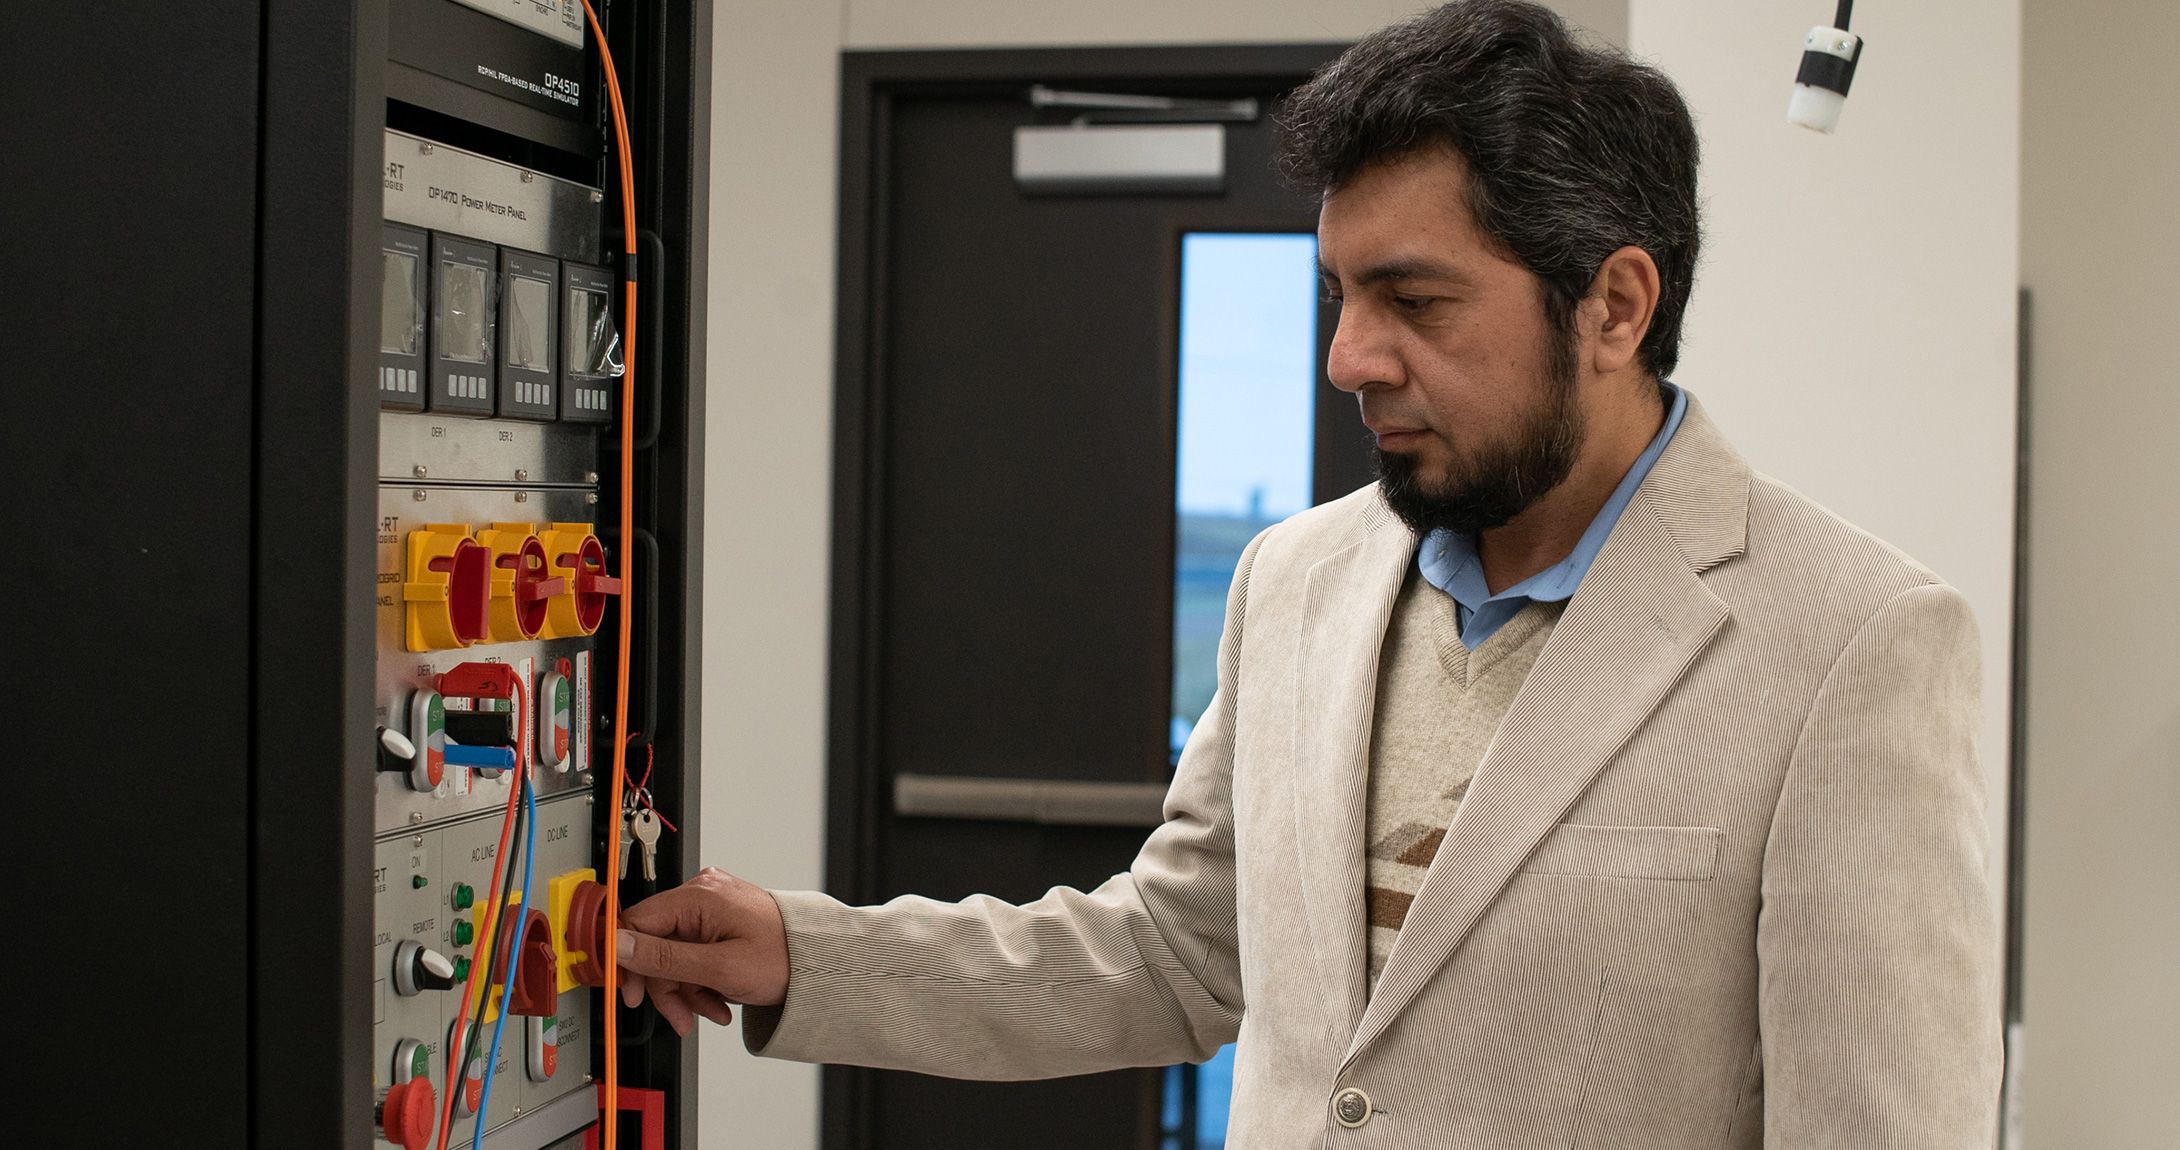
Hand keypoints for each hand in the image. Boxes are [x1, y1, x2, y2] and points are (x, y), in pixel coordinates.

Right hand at [613, 866, 788, 1035]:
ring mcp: (712, 907)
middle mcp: (702, 893)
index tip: (628, 992)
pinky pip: (693, 953)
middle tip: (681, 1017)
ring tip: (712, 1012)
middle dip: (667, 987)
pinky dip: (701, 981)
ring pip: (674, 955)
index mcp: (699, 895)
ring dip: (687, 991)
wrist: (822, 964)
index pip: (636, 923)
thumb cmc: (784, 959)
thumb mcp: (719, 967)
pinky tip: (718, 1001)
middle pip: (655, 944)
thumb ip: (663, 958)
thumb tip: (617, 945)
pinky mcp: (719, 922)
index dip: (628, 962)